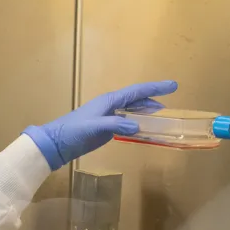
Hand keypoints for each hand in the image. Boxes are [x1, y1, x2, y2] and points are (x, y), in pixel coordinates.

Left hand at [23, 80, 177, 169]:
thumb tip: (138, 127)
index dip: (155, 88)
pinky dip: (139, 122)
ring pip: (133, 110)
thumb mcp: (94, 128)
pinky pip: (127, 122)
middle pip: (137, 98)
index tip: (173, 85)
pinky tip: (145, 128)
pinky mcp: (106, 128)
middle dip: (154, 96)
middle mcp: (111, 105)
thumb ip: (115, 125)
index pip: (137, 91)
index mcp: (109, 101)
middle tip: (171, 96)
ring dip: (147, 110)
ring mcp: (109, 117)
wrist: (56, 143)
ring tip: (162, 114)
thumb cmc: (73, 132)